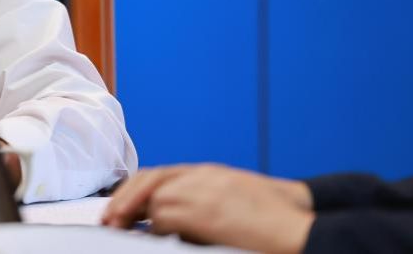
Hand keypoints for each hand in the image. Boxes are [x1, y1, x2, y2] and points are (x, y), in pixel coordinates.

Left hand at [102, 164, 314, 253]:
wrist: (302, 225)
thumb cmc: (274, 217)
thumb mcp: (234, 198)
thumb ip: (203, 200)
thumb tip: (167, 220)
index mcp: (207, 173)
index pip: (157, 175)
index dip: (132, 191)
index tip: (117, 207)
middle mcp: (202, 178)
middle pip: (148, 182)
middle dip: (124, 200)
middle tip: (110, 221)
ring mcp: (203, 194)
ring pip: (155, 202)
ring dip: (141, 219)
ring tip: (124, 233)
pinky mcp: (204, 215)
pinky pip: (166, 220)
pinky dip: (156, 230)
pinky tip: (153, 240)